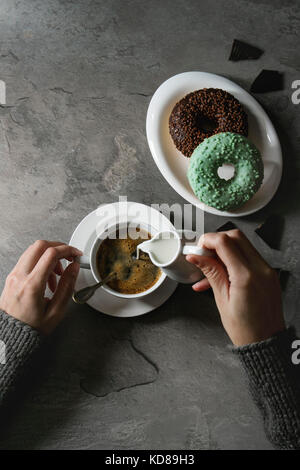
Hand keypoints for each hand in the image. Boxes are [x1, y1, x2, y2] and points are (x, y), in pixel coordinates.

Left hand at [0, 240, 81, 334]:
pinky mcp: (12, 276)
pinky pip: (27, 259)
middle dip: (58, 247)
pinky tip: (46, 277)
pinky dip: (40, 262)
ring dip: (49, 256)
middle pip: (40, 246)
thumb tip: (74, 268)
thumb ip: (67, 286)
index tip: (76, 254)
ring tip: (57, 274)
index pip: (51, 254)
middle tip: (68, 257)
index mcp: (32, 285)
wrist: (11, 335)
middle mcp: (20, 276)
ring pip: (33, 250)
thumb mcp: (56, 311)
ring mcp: (14, 275)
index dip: (68, 250)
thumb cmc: (32, 328)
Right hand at [186, 229, 284, 345]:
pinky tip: (220, 273)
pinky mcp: (268, 274)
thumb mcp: (222, 300)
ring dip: (224, 250)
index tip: (198, 249)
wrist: (266, 342)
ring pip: (243, 245)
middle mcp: (260, 269)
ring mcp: (267, 270)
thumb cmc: (246, 329)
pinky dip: (233, 260)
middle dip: (216, 241)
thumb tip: (197, 257)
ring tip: (210, 267)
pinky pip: (249, 258)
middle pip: (236, 237)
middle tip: (203, 254)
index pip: (225, 242)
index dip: (207, 241)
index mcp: (246, 276)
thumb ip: (211, 273)